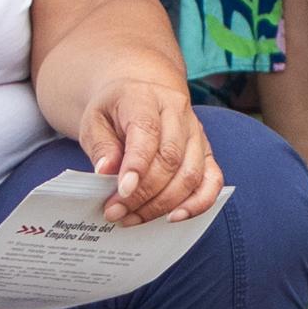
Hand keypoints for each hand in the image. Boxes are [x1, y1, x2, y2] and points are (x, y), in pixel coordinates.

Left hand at [73, 75, 223, 224]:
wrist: (140, 91)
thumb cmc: (114, 111)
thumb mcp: (94, 121)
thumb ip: (100, 145)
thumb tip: (106, 172)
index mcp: (146, 97)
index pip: (147, 132)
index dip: (136, 165)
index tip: (121, 192)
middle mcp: (178, 112)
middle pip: (170, 159)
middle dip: (144, 193)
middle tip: (116, 212)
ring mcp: (196, 132)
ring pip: (190, 174)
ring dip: (163, 204)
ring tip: (133, 218)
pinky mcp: (207, 151)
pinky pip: (213, 181)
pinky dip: (197, 204)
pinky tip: (174, 217)